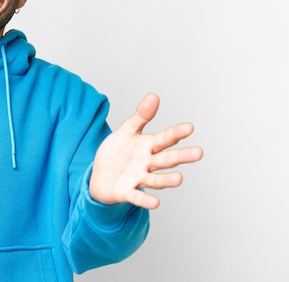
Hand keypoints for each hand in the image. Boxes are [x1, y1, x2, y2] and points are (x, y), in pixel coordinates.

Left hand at [89, 93, 203, 209]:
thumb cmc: (117, 153)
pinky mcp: (126, 192)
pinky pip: (137, 197)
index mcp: (147, 147)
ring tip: (179, 179)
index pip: (164, 139)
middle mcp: (147, 164)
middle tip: (199, 152)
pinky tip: (155, 203)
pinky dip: (145, 200)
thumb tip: (154, 96)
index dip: (175, 133)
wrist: (99, 176)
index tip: (189, 127)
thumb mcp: (126, 131)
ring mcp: (138, 179)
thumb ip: (141, 116)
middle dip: (181, 156)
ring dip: (167, 180)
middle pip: (166, 160)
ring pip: (155, 180)